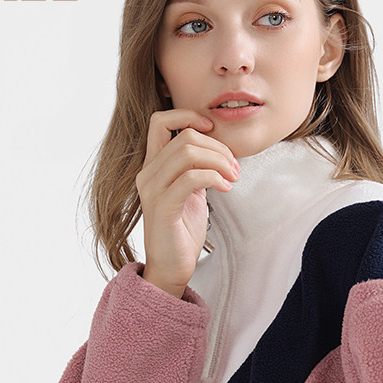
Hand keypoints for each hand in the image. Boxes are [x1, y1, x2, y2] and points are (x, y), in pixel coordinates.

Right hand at [135, 109, 239, 296]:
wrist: (171, 267)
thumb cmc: (183, 230)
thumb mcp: (190, 192)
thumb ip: (195, 168)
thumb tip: (217, 149)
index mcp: (153, 166)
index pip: (160, 121)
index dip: (188, 116)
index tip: (213, 131)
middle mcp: (147, 173)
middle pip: (184, 137)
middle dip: (218, 147)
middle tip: (235, 166)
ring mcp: (152, 190)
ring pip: (187, 153)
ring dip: (219, 161)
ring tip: (233, 176)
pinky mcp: (163, 207)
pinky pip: (190, 178)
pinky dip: (214, 178)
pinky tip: (226, 188)